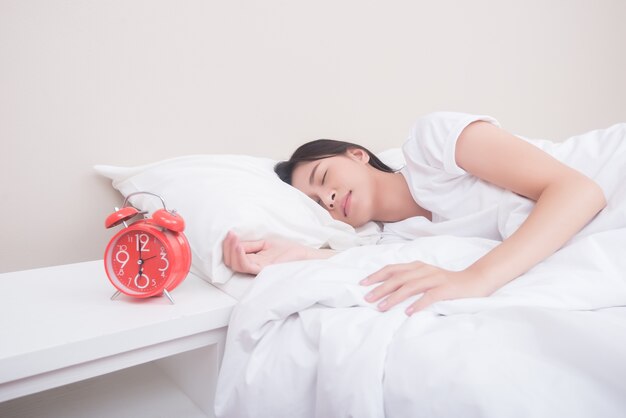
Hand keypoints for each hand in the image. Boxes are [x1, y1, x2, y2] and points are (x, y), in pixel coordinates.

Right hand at [222, 231, 311, 274]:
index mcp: (253, 261)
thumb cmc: (287, 249)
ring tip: (233, 238)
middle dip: (227, 248)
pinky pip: (247, 266)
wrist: (304, 254)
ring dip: (231, 250)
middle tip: (229, 235)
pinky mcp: (265, 270)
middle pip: (231, 263)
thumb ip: (251, 245)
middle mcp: (254, 268)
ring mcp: (259, 270)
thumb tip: (235, 241)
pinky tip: (239, 245)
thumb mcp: (265, 243)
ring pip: (237, 265)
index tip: (229, 233)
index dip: (228, 246)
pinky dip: (240, 255)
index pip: (233, 258)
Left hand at [360, 261, 493, 314]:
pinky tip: (408, 313)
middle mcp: (424, 270)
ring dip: (394, 297)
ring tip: (382, 307)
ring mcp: (435, 279)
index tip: (363, 284)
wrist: (475, 281)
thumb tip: (388, 290)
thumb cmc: (447, 283)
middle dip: (381, 288)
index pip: (392, 268)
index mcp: (417, 266)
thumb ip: (410, 281)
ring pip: (410, 286)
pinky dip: (418, 304)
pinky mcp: (446, 289)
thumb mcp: (426, 278)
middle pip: (398, 278)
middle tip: (367, 298)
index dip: (377, 275)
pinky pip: (430, 296)